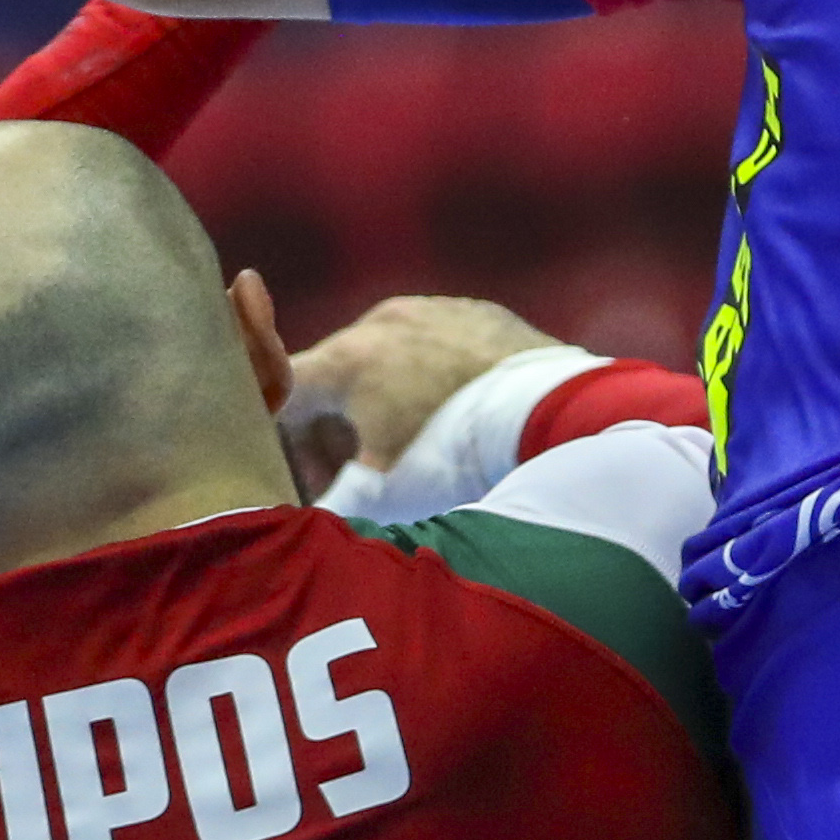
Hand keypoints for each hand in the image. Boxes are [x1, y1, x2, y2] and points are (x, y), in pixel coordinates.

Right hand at [276, 295, 559, 497]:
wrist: (557, 418)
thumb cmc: (459, 458)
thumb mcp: (386, 494)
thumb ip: (333, 505)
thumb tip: (302, 530)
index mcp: (347, 358)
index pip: (282, 390)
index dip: (284, 443)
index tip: (315, 479)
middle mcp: (383, 321)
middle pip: (336, 375)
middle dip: (338, 428)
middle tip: (365, 477)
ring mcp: (435, 309)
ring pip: (388, 357)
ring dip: (385, 401)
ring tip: (418, 449)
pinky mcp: (481, 312)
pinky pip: (438, 345)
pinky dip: (433, 378)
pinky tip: (459, 416)